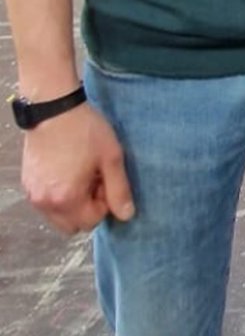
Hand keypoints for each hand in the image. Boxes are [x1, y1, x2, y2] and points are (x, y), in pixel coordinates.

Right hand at [21, 103, 134, 233]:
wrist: (55, 109)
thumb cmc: (86, 131)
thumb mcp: (111, 157)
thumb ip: (119, 189)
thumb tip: (126, 215)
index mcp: (67, 199)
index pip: (90, 223)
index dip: (104, 204)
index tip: (105, 180)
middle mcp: (45, 203)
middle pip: (71, 226)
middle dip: (87, 209)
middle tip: (94, 180)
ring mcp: (33, 194)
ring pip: (57, 216)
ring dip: (72, 204)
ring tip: (81, 173)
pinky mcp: (27, 183)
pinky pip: (45, 203)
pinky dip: (58, 195)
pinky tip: (67, 170)